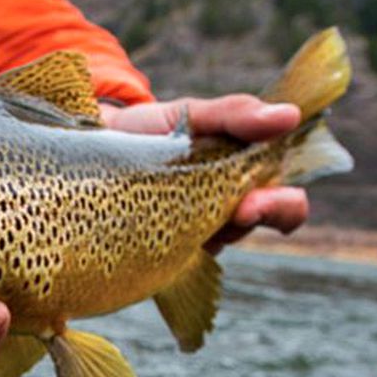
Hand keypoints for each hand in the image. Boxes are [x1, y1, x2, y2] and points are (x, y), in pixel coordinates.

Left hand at [99, 95, 308, 253]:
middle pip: (259, 226)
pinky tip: (150, 233)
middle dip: (260, 217)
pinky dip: (170, 249)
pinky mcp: (160, 253)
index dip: (284, 206)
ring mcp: (194, 234)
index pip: (284, 201)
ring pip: (221, 242)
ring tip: (185, 210)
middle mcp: (225, 210)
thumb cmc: (145, 131)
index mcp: (242, 176)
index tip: (260, 200)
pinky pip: (176, 262)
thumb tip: (289, 115)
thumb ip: (234, 114)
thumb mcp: (189, 114)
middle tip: (242, 211)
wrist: (86, 143)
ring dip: (213, 229)